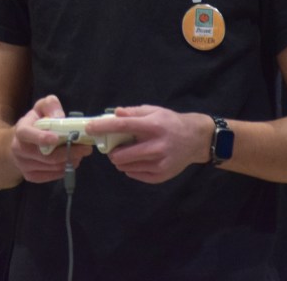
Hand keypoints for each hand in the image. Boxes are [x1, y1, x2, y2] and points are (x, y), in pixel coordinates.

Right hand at [10, 95, 92, 183]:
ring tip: (81, 153)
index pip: (27, 134)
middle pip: (46, 156)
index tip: (57, 138)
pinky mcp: (31, 176)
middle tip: (86, 148)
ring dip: (70, 161)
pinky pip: (51, 176)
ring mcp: (24, 165)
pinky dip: (65, 169)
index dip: (41, 137)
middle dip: (68, 152)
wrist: (20, 143)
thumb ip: (50, 106)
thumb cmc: (34, 123)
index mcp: (21, 131)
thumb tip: (60, 117)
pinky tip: (71, 161)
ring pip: (52, 167)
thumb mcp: (41, 108)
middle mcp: (19, 150)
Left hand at [94, 105, 211, 183]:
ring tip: (128, 152)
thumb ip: (134, 112)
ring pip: (125, 167)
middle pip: (121, 154)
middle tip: (113, 147)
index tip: (90, 128)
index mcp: (153, 126)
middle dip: (111, 151)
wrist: (196, 140)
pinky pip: (134, 174)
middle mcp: (156, 146)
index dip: (104, 127)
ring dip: (120, 160)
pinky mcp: (161, 175)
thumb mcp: (155, 111)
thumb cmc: (171, 123)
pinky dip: (130, 168)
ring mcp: (159, 163)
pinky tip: (138, 160)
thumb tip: (114, 113)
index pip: (123, 126)